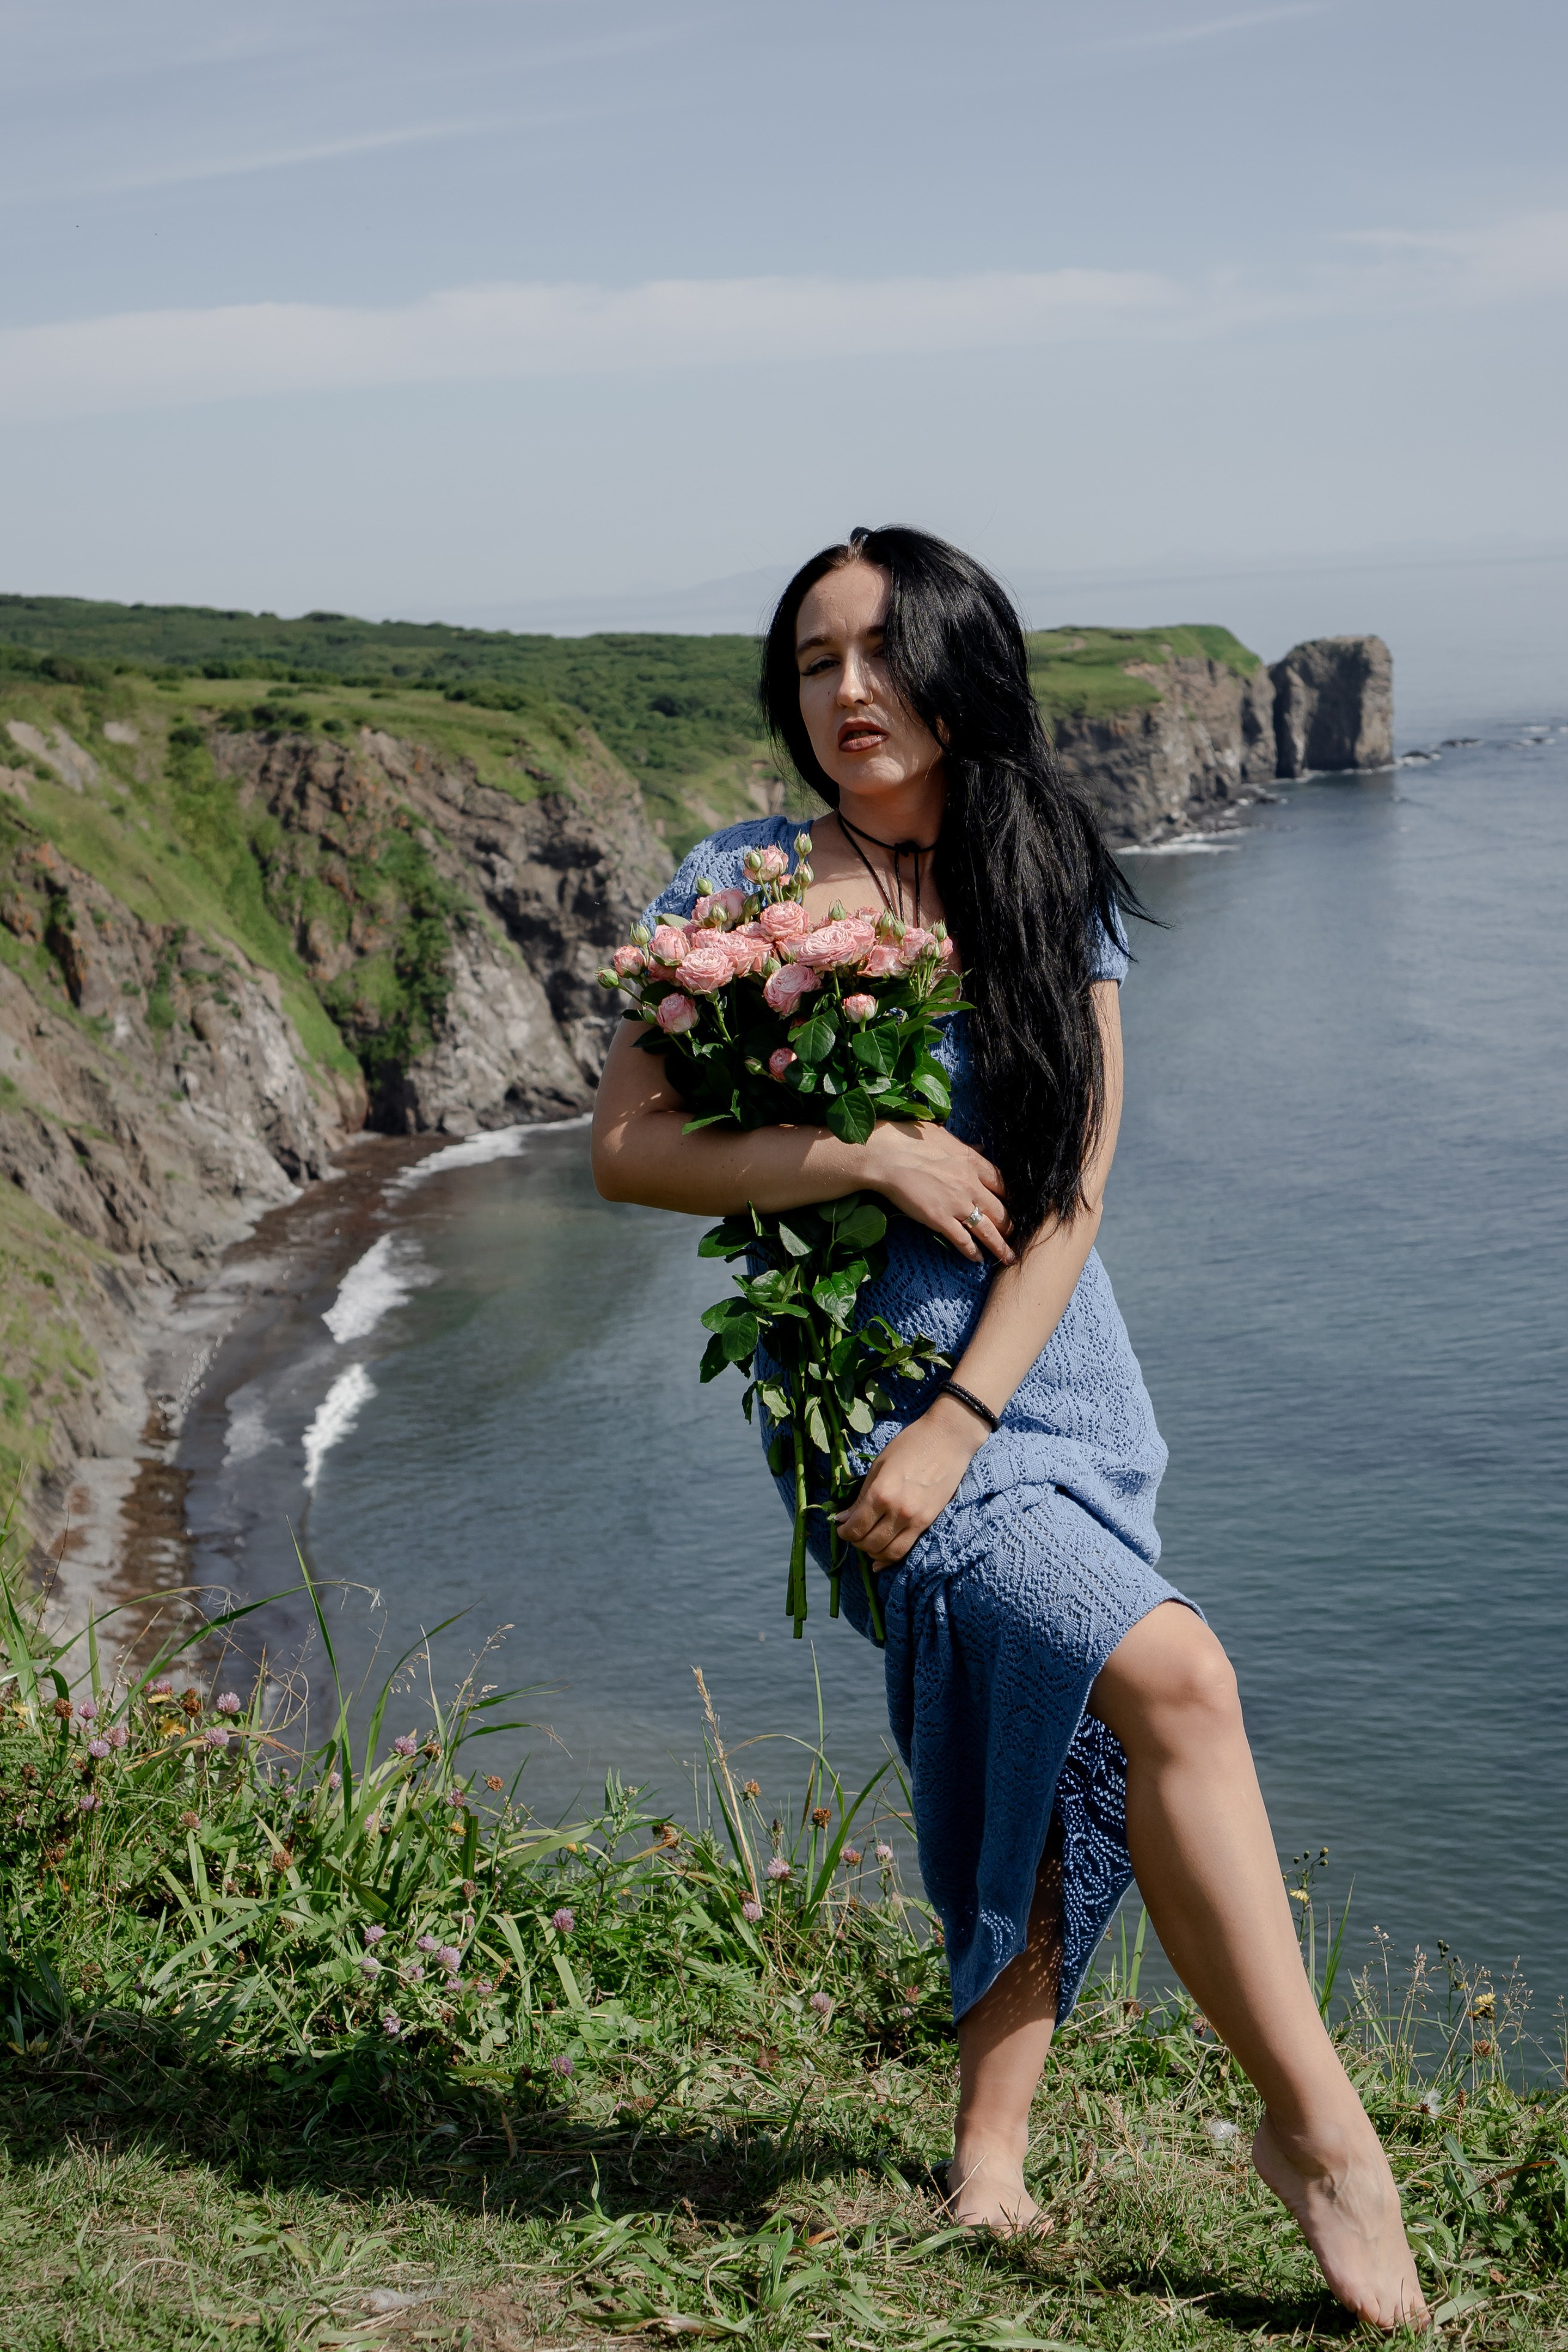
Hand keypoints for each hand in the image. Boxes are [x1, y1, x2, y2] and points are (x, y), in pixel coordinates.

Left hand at [836, 1397, 989, 1566]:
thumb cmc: (910, 1444)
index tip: (840, 1527)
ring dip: (871, 1552)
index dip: (843, 1531)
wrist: (948, 1438)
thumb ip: (861, 1496)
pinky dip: (890, 1558)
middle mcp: (896, 1511)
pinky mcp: (928, 1522)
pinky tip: (880, 1559)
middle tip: (852, 1534)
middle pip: (869, 1542)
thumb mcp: (879, 1466)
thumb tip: (842, 1518)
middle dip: (855, 1542)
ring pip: (887, 1552)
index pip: (855, 1526)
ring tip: (866, 1542)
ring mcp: (914, 1519)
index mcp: (880, 1493)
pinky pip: (906, 1549)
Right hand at [861, 1122, 1014, 1264]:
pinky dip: (972, 1251)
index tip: (1013, 1206)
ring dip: (1000, 1245)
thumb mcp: (944, 1137)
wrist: (887, 1156)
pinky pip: (962, 1240)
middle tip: (1015, 1235)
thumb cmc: (910, 1139)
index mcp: (972, 1162)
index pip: (1001, 1183)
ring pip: (987, 1230)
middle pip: (1000, 1210)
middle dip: (1010, 1225)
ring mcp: (956, 1204)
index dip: (1009, 1197)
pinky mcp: (940, 1219)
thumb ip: (965, 1147)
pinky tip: (978, 1259)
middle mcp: (970, 1185)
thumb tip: (980, 1148)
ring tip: (1008, 1257)